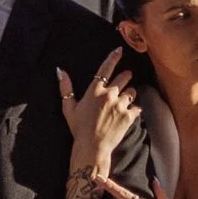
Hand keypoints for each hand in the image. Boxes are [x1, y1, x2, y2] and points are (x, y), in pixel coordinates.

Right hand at [58, 56, 137, 172]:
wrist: (92, 147)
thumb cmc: (79, 128)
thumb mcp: (69, 108)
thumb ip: (66, 88)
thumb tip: (60, 71)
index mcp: (95, 90)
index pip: (106, 68)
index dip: (113, 58)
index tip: (119, 50)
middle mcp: (109, 94)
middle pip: (123, 78)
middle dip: (125, 77)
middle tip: (126, 77)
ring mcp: (120, 105)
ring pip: (132, 92)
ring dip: (129, 94)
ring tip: (124, 101)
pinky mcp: (129, 116)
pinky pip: (137, 107)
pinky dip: (134, 109)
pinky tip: (128, 114)